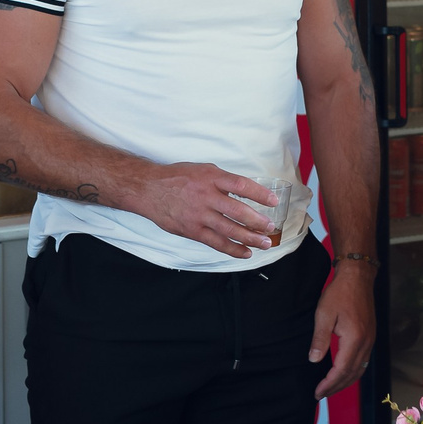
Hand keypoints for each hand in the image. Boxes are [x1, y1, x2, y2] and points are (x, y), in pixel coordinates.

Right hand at [134, 162, 282, 258]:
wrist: (149, 189)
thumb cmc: (177, 178)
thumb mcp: (202, 170)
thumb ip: (222, 181)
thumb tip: (244, 191)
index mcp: (211, 178)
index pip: (241, 185)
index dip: (260, 194)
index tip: (273, 200)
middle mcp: (206, 196)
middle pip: (238, 211)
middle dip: (257, 221)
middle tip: (270, 227)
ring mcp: (199, 215)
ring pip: (229, 229)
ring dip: (249, 238)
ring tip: (264, 243)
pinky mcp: (192, 230)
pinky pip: (216, 242)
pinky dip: (233, 249)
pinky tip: (245, 252)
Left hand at [310, 258, 376, 398]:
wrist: (357, 278)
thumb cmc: (339, 294)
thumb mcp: (323, 315)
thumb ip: (319, 340)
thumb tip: (314, 360)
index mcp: (354, 339)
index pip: (341, 370)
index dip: (329, 383)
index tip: (318, 391)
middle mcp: (366, 343)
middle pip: (352, 374)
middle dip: (336, 387)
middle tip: (321, 394)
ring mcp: (370, 341)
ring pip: (360, 370)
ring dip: (345, 382)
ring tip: (331, 388)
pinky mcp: (370, 337)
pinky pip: (363, 362)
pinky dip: (353, 372)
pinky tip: (343, 373)